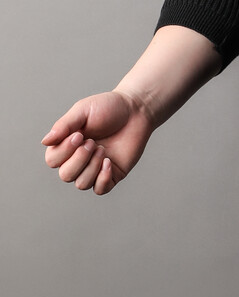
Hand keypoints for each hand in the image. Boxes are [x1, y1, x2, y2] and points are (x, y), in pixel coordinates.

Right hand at [41, 89, 155, 194]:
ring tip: (103, 149)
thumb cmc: (109, 107)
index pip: (52, 160)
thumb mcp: (83, 110)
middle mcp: (79, 159)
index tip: (79, 135)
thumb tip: (45, 141)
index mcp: (68, 145)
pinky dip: (102, 179)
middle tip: (93, 142)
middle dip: (79, 159)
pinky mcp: (113, 173)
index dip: (64, 151)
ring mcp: (96, 168)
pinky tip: (109, 162)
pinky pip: (100, 189)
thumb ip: (64, 125)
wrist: (136, 110)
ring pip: (81, 184)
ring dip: (91, 166)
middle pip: (65, 175)